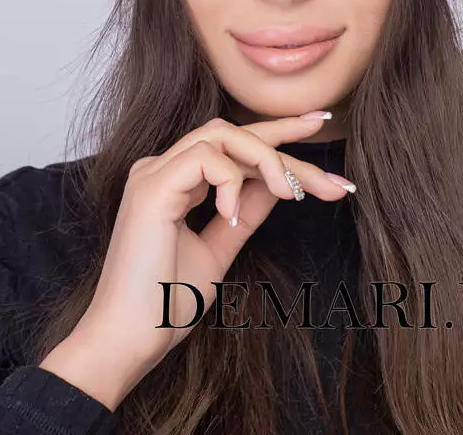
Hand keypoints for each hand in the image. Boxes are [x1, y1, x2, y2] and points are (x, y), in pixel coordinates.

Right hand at [39, 115, 351, 409]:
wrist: (131, 338)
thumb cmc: (167, 301)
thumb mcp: (220, 246)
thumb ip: (244, 212)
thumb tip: (276, 184)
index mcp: (176, 180)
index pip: (233, 144)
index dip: (279, 132)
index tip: (320, 123)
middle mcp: (163, 167)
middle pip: (236, 134)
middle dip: (288, 140)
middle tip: (331, 166)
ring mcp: (154, 173)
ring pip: (222, 133)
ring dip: (266, 159)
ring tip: (289, 193)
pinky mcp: (151, 187)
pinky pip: (205, 158)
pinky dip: (231, 182)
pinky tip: (229, 216)